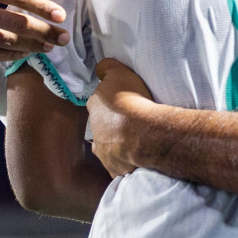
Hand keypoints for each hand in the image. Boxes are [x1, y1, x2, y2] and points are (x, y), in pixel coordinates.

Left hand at [86, 59, 155, 177]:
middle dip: (114, 126)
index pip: (98, 104)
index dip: (111, 104)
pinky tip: (139, 159)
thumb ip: (108, 68)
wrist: (143, 133)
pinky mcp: (116, 169)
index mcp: (94, 108)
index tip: (122, 104)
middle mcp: (95, 132)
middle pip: (103, 128)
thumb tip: (100, 68)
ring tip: (137, 142)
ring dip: (119, 146)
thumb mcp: (119, 73)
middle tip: (132, 123)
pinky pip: (121, 166)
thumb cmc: (131, 101)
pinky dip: (128, 163)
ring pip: (109, 149)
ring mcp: (104, 153)